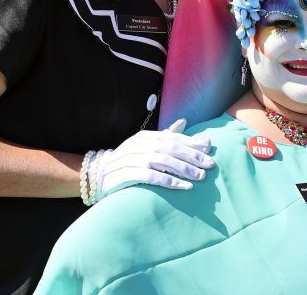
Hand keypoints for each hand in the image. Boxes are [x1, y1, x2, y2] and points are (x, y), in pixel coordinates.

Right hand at [95, 119, 214, 201]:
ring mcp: (129, 159)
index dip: (191, 142)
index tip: (209, 149)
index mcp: (144, 137)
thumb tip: (184, 121)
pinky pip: (149, 177)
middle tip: (209, 165)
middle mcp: (137, 146)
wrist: (96, 176)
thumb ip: (165, 136)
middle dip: (192, 156)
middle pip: (169, 148)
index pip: (172, 138)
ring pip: (161, 161)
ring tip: (199, 176)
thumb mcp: (145, 146)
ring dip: (183, 169)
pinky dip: (167, 181)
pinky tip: (182, 186)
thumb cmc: (127, 161)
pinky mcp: (124, 175)